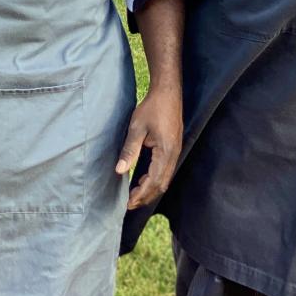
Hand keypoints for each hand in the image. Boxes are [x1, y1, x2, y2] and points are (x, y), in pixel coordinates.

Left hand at [116, 86, 182, 209]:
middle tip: (129, 204)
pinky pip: (165, 170)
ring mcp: (175, 152)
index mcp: (166, 151)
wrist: (168, 91)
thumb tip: (120, 171)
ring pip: (164, 179)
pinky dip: (154, 179)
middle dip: (145, 196)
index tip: (127, 204)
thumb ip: (129, 150)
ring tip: (134, 195)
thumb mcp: (137, 127)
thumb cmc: (152, 107)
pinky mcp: (173, 148)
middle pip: (161, 184)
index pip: (153, 181)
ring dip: (150, 189)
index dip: (141, 194)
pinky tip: (143, 179)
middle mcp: (174, 154)